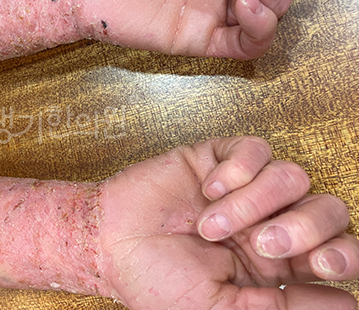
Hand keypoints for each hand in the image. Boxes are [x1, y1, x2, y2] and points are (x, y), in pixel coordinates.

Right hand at [99, 136, 358, 308]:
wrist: (109, 243)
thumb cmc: (156, 282)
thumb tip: (347, 306)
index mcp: (277, 268)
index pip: (338, 253)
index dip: (342, 256)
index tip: (319, 266)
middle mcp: (268, 224)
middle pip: (329, 210)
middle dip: (303, 228)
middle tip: (263, 244)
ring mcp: (246, 189)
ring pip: (294, 177)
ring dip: (253, 203)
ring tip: (212, 223)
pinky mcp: (221, 159)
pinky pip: (257, 150)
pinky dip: (236, 171)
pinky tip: (207, 190)